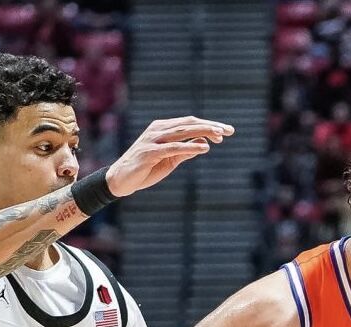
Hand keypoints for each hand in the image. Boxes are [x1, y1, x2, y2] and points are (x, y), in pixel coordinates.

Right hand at [105, 116, 233, 198]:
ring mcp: (153, 140)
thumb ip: (184, 152)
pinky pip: (174, 148)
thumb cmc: (145, 169)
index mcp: (163, 129)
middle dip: (210, 126)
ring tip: (220, 134)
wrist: (121, 180)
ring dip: (203, 131)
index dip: (208, 125)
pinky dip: (190, 146)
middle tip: (229, 130)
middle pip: (188, 124)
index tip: (226, 131)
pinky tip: (205, 147)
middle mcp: (158, 130)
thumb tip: (203, 144)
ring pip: (182, 132)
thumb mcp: (169, 160)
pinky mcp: (150, 152)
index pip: (189, 123)